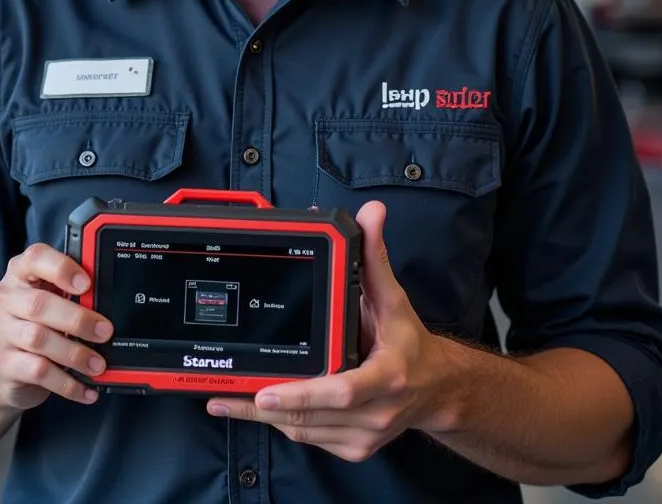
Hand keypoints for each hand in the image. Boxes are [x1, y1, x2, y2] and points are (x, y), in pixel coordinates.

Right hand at [0, 242, 113, 411]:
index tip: (87, 284)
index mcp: (19, 274)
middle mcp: (4, 299)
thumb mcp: (52, 299)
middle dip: (77, 319)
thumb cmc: (38, 322)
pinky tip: (86, 389)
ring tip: (98, 364)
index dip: (61, 268)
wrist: (6, 366)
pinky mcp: (2, 364)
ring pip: (39, 340)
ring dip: (75, 353)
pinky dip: (67, 383)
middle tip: (105, 332)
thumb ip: (73, 292)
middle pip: (39, 305)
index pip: (35, 258)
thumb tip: (106, 298)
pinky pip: (38, 372)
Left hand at [206, 201, 447, 461]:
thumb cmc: (408, 342)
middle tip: (224, 395)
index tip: (266, 391)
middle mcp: (375, 411)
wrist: (436, 389)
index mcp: (386, 375)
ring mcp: (364, 436)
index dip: (302, 395)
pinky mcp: (354, 448)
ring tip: (227, 401)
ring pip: (304, 431)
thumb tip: (370, 213)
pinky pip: (310, 438)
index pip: (342, 391)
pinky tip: (257, 408)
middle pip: (312, 417)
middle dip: (264, 407)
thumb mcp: (393, 298)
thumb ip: (375, 256)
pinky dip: (283, 423)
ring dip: (265, 418)